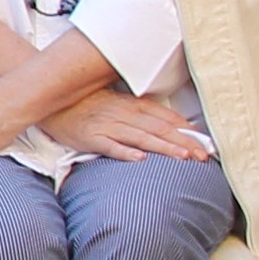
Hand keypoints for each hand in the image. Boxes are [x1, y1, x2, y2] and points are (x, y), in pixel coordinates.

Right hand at [48, 88, 214, 163]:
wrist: (52, 101)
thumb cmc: (88, 104)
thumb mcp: (117, 103)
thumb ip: (141, 112)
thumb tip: (171, 123)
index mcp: (131, 105)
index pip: (165, 117)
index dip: (186, 130)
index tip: (206, 142)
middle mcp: (123, 114)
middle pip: (159, 128)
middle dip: (183, 142)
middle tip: (204, 155)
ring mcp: (107, 125)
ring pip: (140, 136)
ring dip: (163, 147)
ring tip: (183, 157)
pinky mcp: (90, 137)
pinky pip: (109, 145)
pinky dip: (124, 151)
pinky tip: (139, 158)